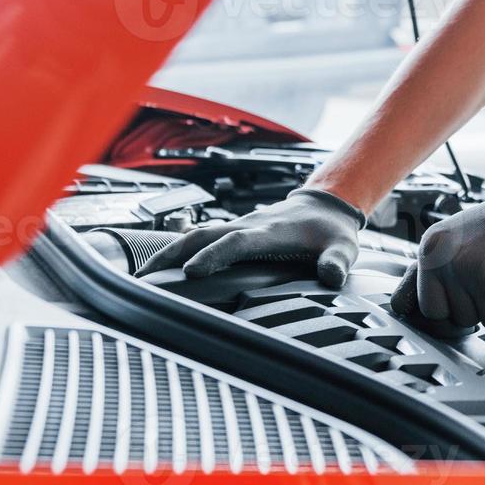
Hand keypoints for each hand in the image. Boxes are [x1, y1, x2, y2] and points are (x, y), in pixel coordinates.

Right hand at [137, 188, 365, 286]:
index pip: (235, 242)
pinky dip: (178, 251)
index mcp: (270, 231)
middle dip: (173, 254)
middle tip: (144, 280)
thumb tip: (331, 277)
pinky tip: (161, 268)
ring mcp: (238, 227)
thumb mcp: (343, 247)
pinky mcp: (234, 232)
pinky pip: (201, 238)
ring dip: (168, 253)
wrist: (325, 204)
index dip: (213, 255)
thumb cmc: (331, 230)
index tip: (191, 271)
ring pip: (195, 235)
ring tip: (141, 278)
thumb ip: (337, 263)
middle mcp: (248, 226)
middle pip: (202, 236)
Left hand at [389, 174, 484, 331]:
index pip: (425, 309)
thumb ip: (430, 272)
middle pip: (458, 321)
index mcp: (432, 248)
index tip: (464, 295)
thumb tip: (402, 307)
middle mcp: (453, 262)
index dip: (448, 309)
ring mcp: (483, 276)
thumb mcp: (454, 238)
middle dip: (480, 306)